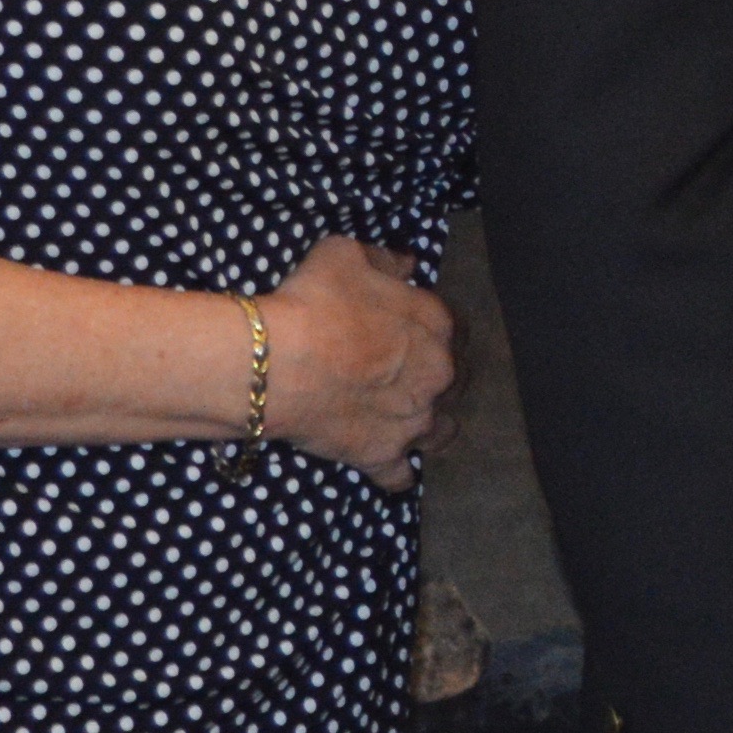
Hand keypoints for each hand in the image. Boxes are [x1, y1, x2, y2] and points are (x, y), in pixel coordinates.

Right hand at [262, 238, 454, 490]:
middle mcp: (437, 375)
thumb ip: (385, 260)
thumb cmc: (313, 302)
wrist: (277, 363)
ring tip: (410, 423)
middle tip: (409, 379)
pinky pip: (401, 476)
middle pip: (454, 381)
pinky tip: (388, 470)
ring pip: (442, 432)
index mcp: (435, 323)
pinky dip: (396, 474)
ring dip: (431, 427)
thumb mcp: (346, 256)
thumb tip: (408, 264)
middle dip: (437, 380)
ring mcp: (414, 420)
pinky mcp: (384, 456)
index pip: (455, 329)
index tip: (414, 337)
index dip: (434, 333)